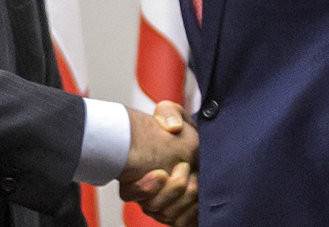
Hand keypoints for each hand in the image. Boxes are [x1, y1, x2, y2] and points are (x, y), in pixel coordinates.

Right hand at [119, 101, 198, 226]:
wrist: (195, 143)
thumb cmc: (178, 130)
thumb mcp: (171, 113)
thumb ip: (169, 113)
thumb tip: (172, 128)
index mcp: (138, 171)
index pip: (129, 193)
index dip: (146, 187)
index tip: (161, 172)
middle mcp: (147, 193)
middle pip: (152, 207)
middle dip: (173, 189)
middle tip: (184, 169)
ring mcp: (162, 206)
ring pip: (167, 216)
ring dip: (183, 198)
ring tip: (193, 178)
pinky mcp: (180, 216)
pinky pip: (181, 224)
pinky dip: (192, 211)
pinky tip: (199, 195)